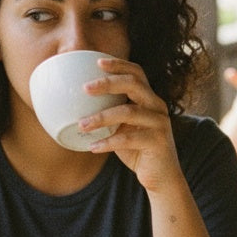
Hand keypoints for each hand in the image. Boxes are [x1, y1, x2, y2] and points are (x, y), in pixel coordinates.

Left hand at [78, 56, 182, 190]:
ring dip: (101, 117)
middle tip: (85, 88)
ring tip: (81, 124)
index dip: (119, 65)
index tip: (97, 61)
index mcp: (149, 99)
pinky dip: (108, 142)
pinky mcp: (158, 142)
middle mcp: (157, 106)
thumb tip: (75, 105)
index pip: (137, 73)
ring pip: (129, 112)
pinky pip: (128, 139)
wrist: (161, 175)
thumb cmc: (137, 148)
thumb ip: (111, 113)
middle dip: (108, 83)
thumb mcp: (123, 127)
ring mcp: (160, 123)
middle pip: (135, 85)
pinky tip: (93, 146)